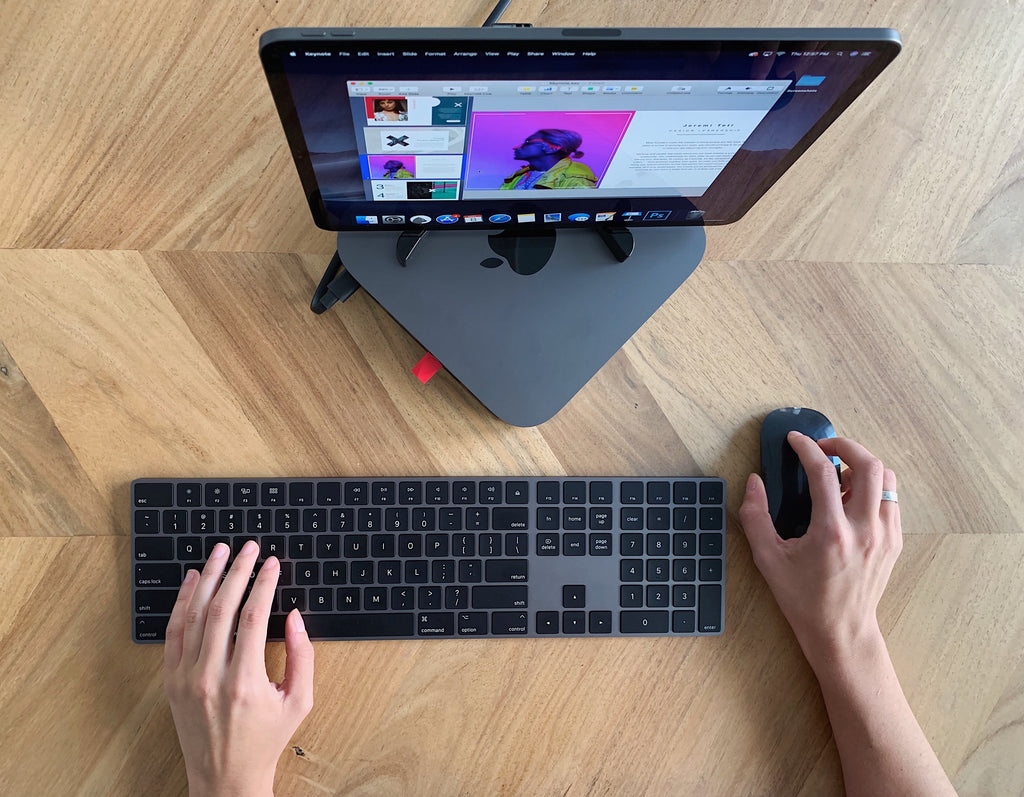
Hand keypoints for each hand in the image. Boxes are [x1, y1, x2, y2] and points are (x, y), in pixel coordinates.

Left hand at [163, 542, 314, 796]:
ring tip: (220, 552)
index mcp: (245, 682)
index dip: (263, 584)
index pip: (252, 617)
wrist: (225, 777)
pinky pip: (173, 633)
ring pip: (194, 615)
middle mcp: (211, 677)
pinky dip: (182, 603)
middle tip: (247, 548)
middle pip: (221, 608)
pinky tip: (192, 581)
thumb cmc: (266, 739)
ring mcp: (186, 679)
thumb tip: (293, 615)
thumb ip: (302, 655)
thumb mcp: (299, 701)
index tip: (271, 564)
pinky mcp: (172, 681)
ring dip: (207, 578)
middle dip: (236, 571)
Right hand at [738, 433, 901, 668]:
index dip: (806, 448)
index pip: (823, 472)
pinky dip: (872, 488)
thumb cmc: (801, 598)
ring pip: (887, 478)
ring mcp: (885, 535)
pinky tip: (850, 499)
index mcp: (831, 532)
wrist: (840, 632)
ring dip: (862, 466)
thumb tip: (754, 482)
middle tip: (823, 447)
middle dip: (845, 445)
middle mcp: (865, 529)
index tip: (795, 440)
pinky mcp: (894, 541)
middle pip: (869, 465)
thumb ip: (755, 517)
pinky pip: (890, 499)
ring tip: (839, 475)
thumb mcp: (767, 559)